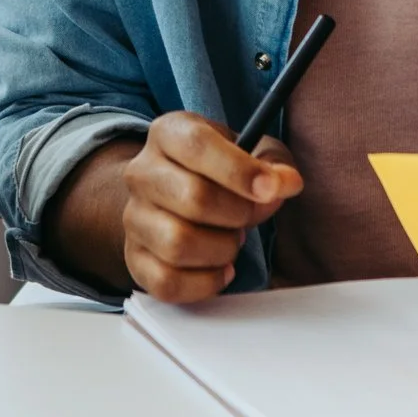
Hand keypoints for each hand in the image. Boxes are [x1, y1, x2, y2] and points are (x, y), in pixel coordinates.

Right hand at [120, 111, 302, 301]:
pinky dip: (205, 283)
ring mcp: (133, 218)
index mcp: (169, 133)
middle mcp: (141, 172)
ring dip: (222, 249)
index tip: (272, 189)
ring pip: (178, 244)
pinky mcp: (134, 259)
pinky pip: (168, 282)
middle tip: (250, 216)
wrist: (172, 197)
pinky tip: (220, 269)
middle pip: (193, 198)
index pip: (197, 146)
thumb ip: (273, 163)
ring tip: (232, 241)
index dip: (239, 170)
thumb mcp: (250, 152)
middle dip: (238, 214)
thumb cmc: (218, 173)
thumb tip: (284, 183)